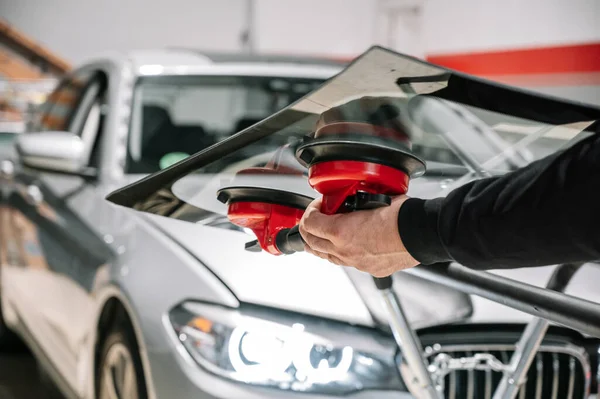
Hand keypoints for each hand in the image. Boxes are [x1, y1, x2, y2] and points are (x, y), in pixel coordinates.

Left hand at [298, 195, 419, 276]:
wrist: (422, 234)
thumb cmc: (402, 215)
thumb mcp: (370, 197)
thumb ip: (354, 199)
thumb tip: (350, 196)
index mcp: (341, 231)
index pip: (309, 223)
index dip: (310, 212)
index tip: (318, 206)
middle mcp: (344, 250)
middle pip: (311, 244)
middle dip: (308, 230)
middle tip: (314, 219)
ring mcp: (356, 262)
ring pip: (326, 257)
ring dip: (320, 244)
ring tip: (322, 235)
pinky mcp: (368, 269)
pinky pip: (346, 262)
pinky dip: (340, 253)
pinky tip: (345, 245)